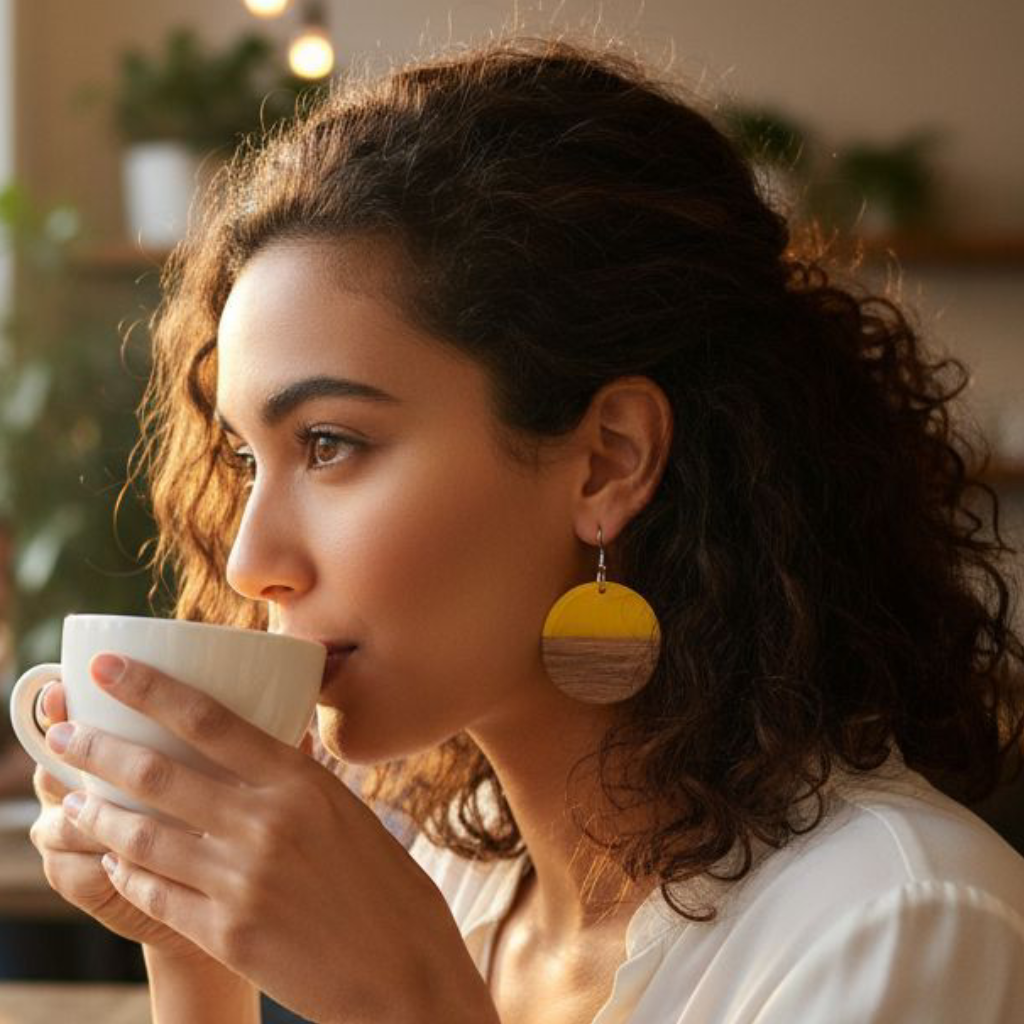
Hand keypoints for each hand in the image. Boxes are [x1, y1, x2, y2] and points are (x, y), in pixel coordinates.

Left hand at [45, 654, 498, 1023]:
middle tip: (61, 734)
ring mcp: (240, 881)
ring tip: (75, 802)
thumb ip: (299, 779)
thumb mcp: (349, 813)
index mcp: (301, 782)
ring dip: (99, 815)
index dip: (148, 688)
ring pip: (143, 836)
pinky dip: (129, 872)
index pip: (207, 718)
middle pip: (158, 773)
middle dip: (97, 749)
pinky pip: (156, 893)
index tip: (105, 666)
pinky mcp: (226, 933)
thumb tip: (266, 739)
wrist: (404, 974)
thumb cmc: (387, 887)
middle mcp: (264, 823)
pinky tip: (117, 861)